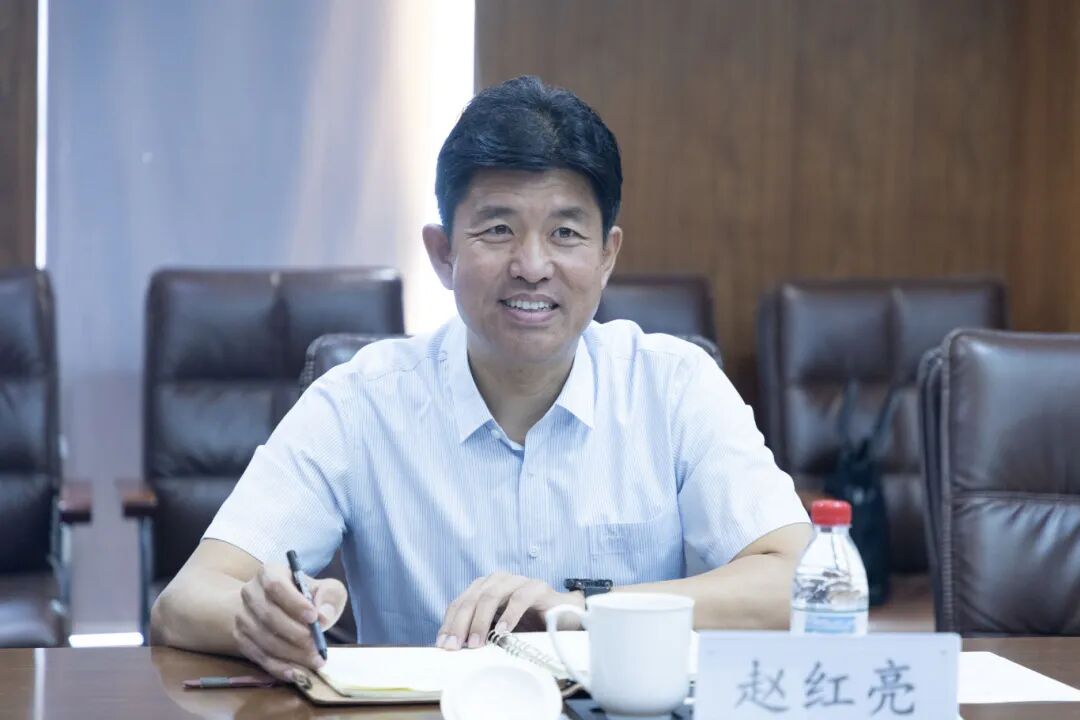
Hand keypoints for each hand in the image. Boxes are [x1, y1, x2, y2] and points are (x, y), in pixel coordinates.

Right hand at [234, 564, 347, 680]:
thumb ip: (329, 596)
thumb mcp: (324, 589)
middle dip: (296, 634)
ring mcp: (242, 617)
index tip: (314, 617)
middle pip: (269, 616)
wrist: (277, 607)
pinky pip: (258, 657)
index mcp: (269, 573)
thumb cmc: (306, 596)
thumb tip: (323, 616)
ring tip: (314, 661)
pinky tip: (297, 673)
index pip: (276, 586)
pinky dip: (279, 667)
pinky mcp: (241, 639)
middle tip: (318, 646)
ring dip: (290, 654)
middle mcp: (250, 593)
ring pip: (264, 639)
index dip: (294, 603)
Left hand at [436, 572, 583, 650]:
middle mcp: (498, 581)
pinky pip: (520, 598)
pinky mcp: (538, 587)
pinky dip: (509, 615)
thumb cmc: (529, 624)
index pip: (459, 603)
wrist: (566, 617)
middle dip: (460, 624)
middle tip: (456, 647)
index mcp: (484, 588)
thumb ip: (481, 634)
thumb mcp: (499, 631)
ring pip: (491, 596)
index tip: (443, 646)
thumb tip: (455, 651)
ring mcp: (517, 581)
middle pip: (471, 599)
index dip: (449, 624)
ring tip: (475, 643)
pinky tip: (502, 631)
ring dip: (480, 621)